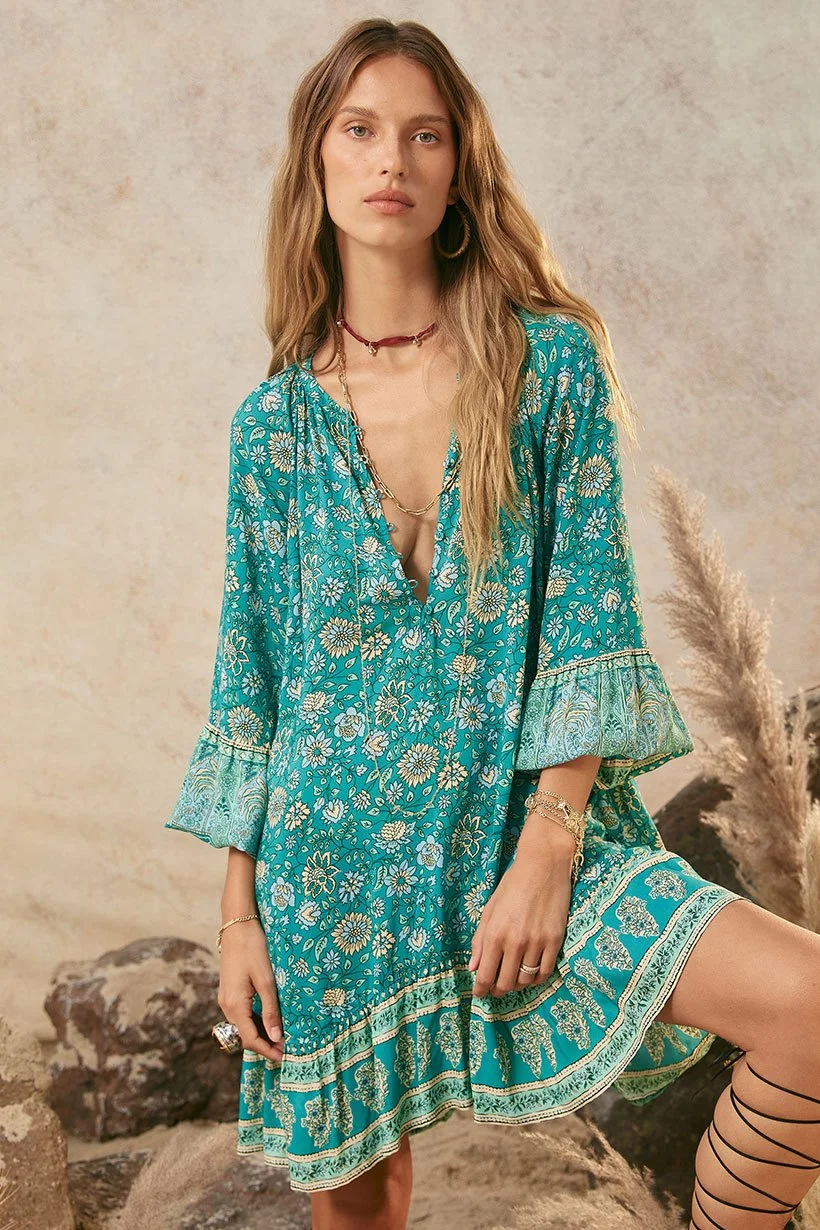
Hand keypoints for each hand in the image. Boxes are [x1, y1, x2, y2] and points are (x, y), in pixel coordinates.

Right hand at [217, 919, 284, 1062]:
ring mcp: (225, 998)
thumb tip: (276, 1037)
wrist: (237, 925)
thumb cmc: (253, 949)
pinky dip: (254, 1022)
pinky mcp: (229, 991)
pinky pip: (241, 1014)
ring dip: (260, 1034)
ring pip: (242, 1025)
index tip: (284, 1058)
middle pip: (245, 1035)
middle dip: (264, 1045)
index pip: (250, 1039)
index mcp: (234, 1005)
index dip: (267, 1051)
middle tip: (286, 1049)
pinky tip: (268, 1019)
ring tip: (281, 1036)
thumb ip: (270, 1010)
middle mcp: (226, 1006)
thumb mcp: (266, 980)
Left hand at [468, 842, 573, 996]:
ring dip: (516, 985)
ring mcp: (537, 942)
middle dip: (497, 990)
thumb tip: (474, 968)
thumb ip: (480, 940)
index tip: (479, 994)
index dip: (481, 990)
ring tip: (512, 980)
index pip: (485, 975)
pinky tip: (530, 975)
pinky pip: (545, 972)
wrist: (543, 866)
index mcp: (495, 933)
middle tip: (495, 989)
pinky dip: (536, 979)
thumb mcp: (490, 909)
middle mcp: (515, 941)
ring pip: (525, 980)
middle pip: (505, 983)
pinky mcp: (555, 940)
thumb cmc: (512, 885)